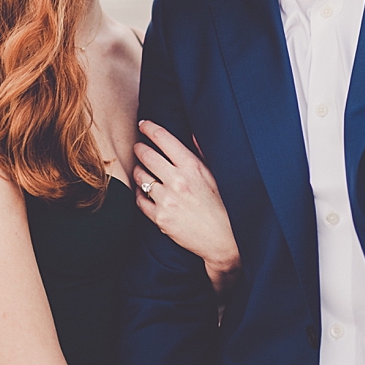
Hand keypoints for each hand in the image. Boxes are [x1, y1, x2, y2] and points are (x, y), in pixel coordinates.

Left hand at [132, 120, 241, 295]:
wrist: (225, 241)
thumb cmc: (224, 205)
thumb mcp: (216, 175)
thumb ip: (201, 153)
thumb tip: (190, 132)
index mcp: (193, 167)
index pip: (163, 138)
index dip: (149, 128)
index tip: (143, 124)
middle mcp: (178, 181)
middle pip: (145, 154)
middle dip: (140, 148)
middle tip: (139, 147)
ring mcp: (167, 200)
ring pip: (139, 175)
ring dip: (139, 170)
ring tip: (143, 170)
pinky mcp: (160, 218)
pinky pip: (139, 199)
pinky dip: (140, 193)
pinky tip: (145, 191)